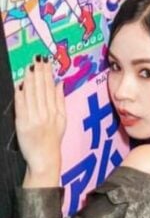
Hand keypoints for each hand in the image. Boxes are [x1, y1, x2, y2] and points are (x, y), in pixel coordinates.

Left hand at [15, 58, 65, 185]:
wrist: (45, 159)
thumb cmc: (53, 140)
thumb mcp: (62, 120)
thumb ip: (60, 101)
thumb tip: (59, 84)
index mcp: (55, 111)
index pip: (50, 88)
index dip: (48, 74)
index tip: (45, 62)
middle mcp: (45, 113)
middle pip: (41, 89)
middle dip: (39, 72)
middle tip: (37, 58)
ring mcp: (34, 119)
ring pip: (32, 95)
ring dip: (30, 79)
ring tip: (29, 66)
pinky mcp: (23, 124)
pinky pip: (22, 106)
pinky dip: (20, 94)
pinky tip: (20, 84)